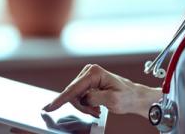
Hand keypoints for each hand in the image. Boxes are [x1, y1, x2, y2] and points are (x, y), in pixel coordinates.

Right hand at [43, 64, 161, 118]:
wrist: (135, 96)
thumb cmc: (127, 97)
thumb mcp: (112, 99)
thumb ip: (94, 98)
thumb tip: (83, 98)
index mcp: (94, 73)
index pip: (73, 89)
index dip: (60, 100)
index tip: (49, 107)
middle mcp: (89, 71)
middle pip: (73, 93)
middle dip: (81, 106)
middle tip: (94, 112)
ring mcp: (88, 76)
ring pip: (75, 96)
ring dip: (84, 106)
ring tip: (97, 110)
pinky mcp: (88, 82)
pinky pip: (79, 96)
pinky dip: (86, 104)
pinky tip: (95, 107)